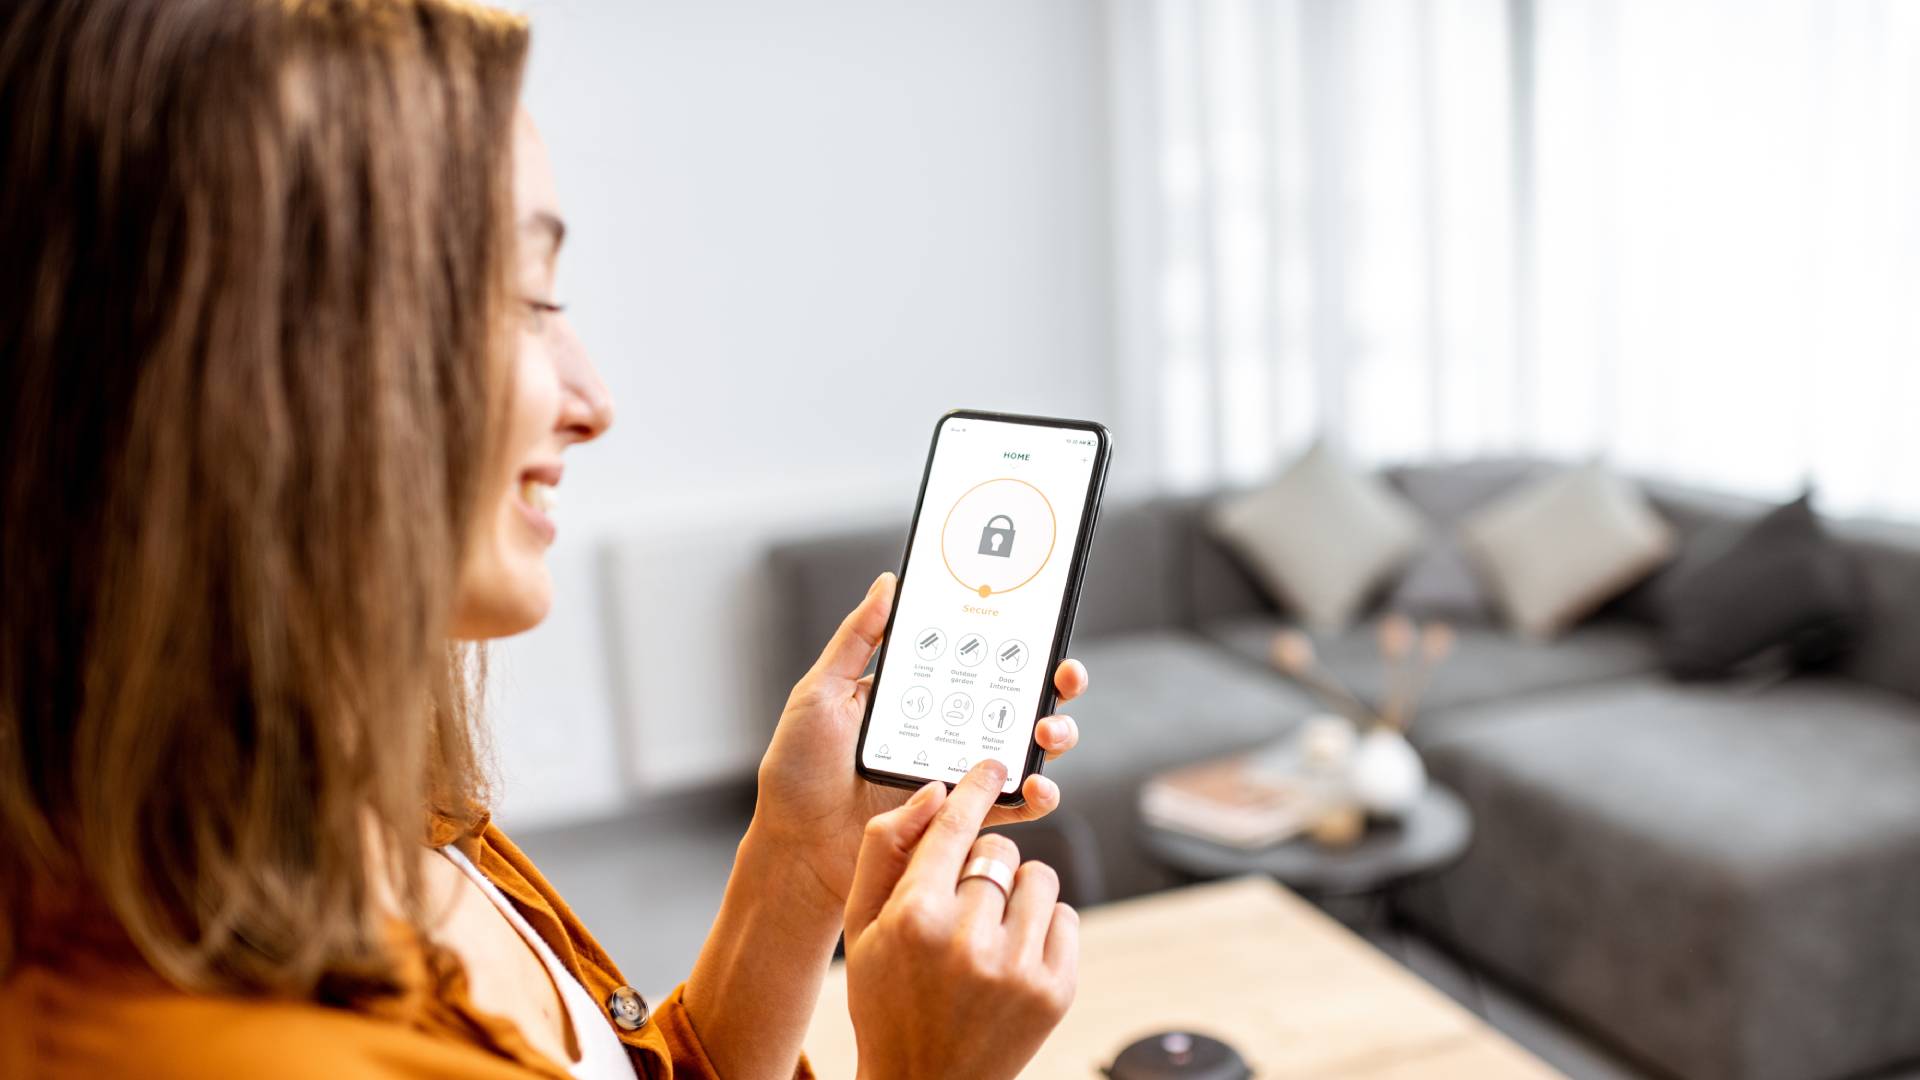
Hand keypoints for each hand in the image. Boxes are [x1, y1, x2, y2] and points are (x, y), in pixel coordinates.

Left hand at [752, 572, 1088, 909]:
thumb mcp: (821, 692)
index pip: (980, 659)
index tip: (1041, 625)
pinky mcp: (962, 821)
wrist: (794, 845)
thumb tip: (888, 582)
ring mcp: (959, 775)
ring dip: (1053, 736)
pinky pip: (1011, 807)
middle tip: (1063, 677)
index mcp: (920, 695)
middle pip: (1018, 700)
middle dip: (1054, 685)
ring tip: (1048, 732)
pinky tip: (1038, 787)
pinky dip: (1036, 797)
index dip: (1018, 641)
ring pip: (1025, 750)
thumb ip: (857, 639)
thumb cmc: (799, 769)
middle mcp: (948, 730)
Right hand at [843, 761, 1076, 1079]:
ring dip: (1019, 892)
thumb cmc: (885, 998)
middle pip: (999, 851)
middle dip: (984, 866)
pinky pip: (1066, 916)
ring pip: (1039, 878)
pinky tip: (1012, 955)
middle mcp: (968, 940)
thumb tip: (934, 793)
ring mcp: (1017, 969)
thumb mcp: (859, 926)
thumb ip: (884, 852)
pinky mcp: (1055, 991)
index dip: (976, 788)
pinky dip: (1045, 927)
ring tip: (990, 930)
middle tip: (964, 903)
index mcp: (914, 918)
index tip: (993, 764)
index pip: (955, 827)